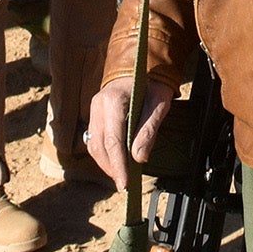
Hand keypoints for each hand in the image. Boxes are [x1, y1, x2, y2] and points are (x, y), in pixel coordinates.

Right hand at [87, 75, 175, 190]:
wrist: (140, 67)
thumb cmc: (152, 85)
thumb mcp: (158, 104)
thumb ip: (148, 130)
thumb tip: (139, 158)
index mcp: (112, 101)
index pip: (112, 140)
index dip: (118, 164)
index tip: (124, 182)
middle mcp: (97, 105)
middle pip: (99, 145)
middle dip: (111, 167)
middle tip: (124, 184)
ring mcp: (93, 111)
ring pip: (93, 145)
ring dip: (106, 163)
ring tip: (121, 176)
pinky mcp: (94, 116)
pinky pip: (94, 140)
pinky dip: (103, 155)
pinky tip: (115, 163)